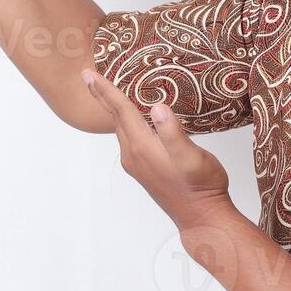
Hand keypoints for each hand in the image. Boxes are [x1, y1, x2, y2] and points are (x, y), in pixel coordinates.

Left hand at [80, 68, 238, 233]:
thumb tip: (158, 108)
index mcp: (142, 147)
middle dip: (103, 95)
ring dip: (113, 109)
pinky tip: (132, 119)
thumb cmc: (202, 187)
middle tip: (89, 75)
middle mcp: (133, 155)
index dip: (105, 89)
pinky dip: (125, 122)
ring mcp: (137, 164)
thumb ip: (173, 133)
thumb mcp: (192, 158)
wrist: (202, 218)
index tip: (88, 73)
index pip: (120, 111)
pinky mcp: (144, 169)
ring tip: (108, 92)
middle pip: (115, 118)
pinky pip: (129, 138)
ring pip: (121, 129)